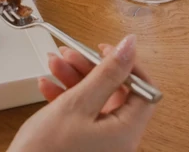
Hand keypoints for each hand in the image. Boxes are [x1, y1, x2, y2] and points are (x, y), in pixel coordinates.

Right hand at [7, 35, 155, 151]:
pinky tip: (47, 86)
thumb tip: (130, 46)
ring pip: (94, 99)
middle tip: (69, 53)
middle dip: (89, 68)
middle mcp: (118, 139)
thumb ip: (107, 73)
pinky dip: (65, 96)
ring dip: (73, 77)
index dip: (125, 65)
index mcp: (126, 132)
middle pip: (114, 91)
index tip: (103, 49)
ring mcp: (100, 142)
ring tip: (53, 64)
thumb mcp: (78, 103)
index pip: (142, 89)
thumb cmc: (46, 151)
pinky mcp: (83, 143)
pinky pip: (81, 113)